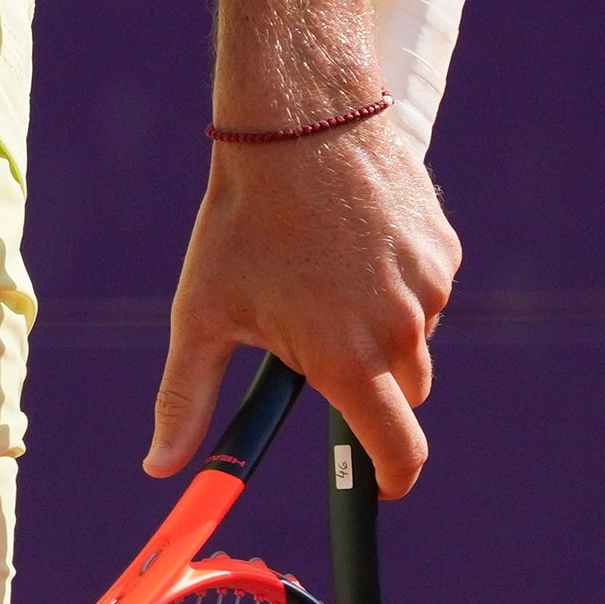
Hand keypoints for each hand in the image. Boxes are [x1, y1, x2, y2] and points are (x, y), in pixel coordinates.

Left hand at [143, 122, 460, 483]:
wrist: (297, 121)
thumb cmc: (243, 220)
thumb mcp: (203, 313)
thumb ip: (186, 399)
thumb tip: (161, 468)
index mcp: (348, 359)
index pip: (398, 451)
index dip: (391, 478)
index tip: (379, 482)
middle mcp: (400, 330)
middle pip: (405, 394)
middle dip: (371, 384)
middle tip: (319, 338)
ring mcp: (429, 287)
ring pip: (415, 336)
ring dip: (383, 327)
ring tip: (326, 273)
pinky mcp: (443, 248)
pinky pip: (427, 288)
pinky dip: (399, 282)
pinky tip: (355, 242)